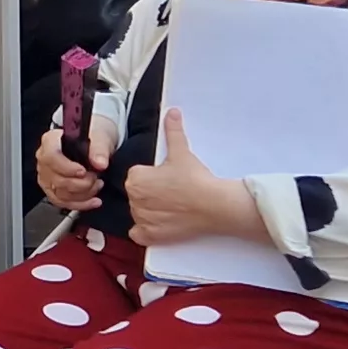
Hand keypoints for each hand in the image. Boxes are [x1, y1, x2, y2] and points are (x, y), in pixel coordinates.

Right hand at [36, 114, 116, 211]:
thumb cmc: (93, 136)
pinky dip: (80, 204)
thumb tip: (100, 162)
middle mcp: (45, 159)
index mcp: (51, 141)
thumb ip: (99, 149)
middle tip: (95, 178)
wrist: (95, 143)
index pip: (50, 157)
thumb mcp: (99, 137)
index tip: (83, 171)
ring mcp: (47, 175)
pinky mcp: (52, 188)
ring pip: (59, 193)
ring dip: (82, 194)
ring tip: (97, 186)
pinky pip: (62, 202)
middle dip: (80, 184)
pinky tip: (93, 201)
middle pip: (56, 179)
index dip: (67, 167)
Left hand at [123, 109, 248, 247]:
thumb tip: (172, 112)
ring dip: (150, 211)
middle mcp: (133, 199)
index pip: (137, 176)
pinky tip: (161, 223)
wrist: (214, 205)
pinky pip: (138, 234)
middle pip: (137, 195)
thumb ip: (173, 131)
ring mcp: (141, 219)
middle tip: (172, 192)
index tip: (167, 178)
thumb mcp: (181, 152)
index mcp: (135, 179)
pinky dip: (146, 231)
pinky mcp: (150, 236)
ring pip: (139, 213)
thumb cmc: (196, 179)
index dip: (153, 177)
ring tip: (172, 206)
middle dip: (151, 193)